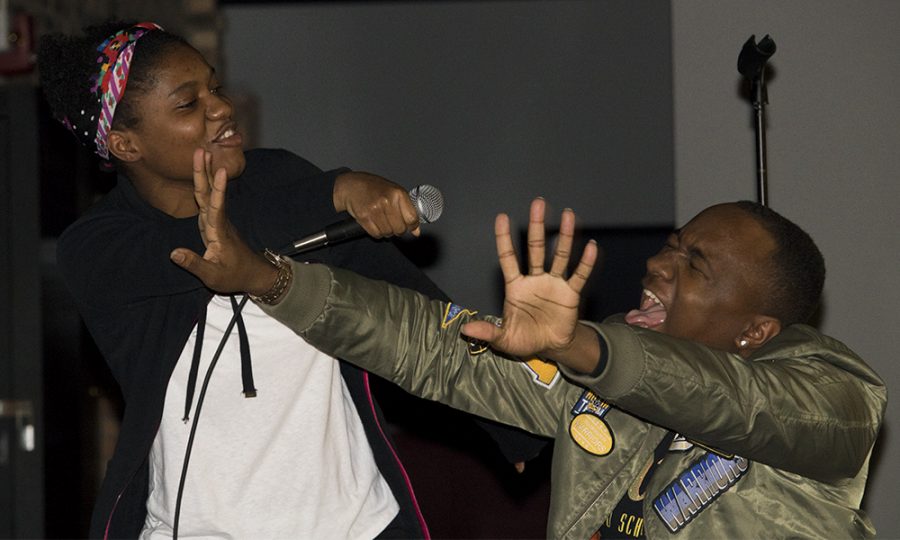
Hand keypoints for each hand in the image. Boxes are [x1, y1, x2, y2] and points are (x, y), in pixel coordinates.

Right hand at [169, 148, 275, 295]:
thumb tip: (173, 253)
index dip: (218, 190)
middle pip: (209, 194)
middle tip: (201, 151)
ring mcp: (217, 220)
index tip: (220, 172)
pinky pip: (208, 199)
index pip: (216, 208)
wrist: (252, 274)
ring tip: (202, 154)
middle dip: (204, 173)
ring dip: (204, 174)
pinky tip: (202, 173)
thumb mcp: (213, 276)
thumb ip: (194, 264)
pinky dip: (204, 185)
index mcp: (218, 233)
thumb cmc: (234, 276)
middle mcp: (219, 222)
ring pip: (209, 193)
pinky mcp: (215, 222)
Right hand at [333, 171, 420, 237]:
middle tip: (392, 223)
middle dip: (397, 229)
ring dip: (386, 231)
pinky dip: (376, 232)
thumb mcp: (395, 194)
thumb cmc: (375, 188)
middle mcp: (387, 201)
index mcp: (398, 193)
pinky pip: (376, 234)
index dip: (412, 226)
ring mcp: (375, 209)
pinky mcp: (364, 217)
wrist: (352, 186)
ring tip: (382, 221)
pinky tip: (374, 223)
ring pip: (388, 233)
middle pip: (400, 229)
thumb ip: (407, 210)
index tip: (409, 226)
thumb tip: (416, 232)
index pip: (412, 218)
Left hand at [461, 198, 600, 371]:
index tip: (502, 218)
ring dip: (565, 236)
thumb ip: (488, 331)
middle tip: (538, 203)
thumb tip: (465, 330)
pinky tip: (591, 247)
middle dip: (537, 226)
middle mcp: (535, 279)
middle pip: (535, 248)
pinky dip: (585, 263)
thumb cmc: (525, 339)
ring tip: (569, 215)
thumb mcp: (503, 338)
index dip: (504, 239)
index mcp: (516, 286)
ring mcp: (554, 284)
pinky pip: (579, 276)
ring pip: (559, 256)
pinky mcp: (570, 294)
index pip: (508, 258)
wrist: (550, 347)